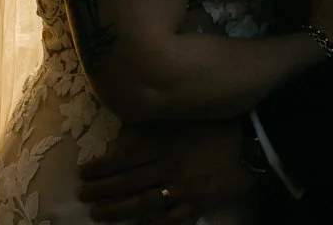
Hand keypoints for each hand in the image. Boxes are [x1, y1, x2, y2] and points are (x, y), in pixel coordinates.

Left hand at [77, 119, 252, 223]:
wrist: (250, 142)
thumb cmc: (216, 125)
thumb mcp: (182, 119)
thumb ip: (157, 128)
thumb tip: (129, 131)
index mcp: (162, 145)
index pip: (123, 159)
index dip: (101, 168)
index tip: (84, 173)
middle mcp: (166, 168)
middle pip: (127, 183)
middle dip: (101, 191)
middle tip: (83, 196)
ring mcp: (181, 189)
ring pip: (142, 203)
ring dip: (117, 210)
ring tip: (98, 214)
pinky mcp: (197, 203)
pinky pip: (171, 219)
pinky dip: (154, 224)